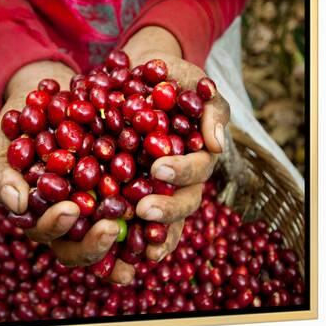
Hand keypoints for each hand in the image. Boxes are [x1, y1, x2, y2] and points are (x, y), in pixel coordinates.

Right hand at [0, 61, 134, 284]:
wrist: (47, 100)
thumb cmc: (17, 128)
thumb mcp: (1, 147)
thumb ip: (0, 176)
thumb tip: (17, 204)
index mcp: (40, 216)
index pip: (47, 233)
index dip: (57, 228)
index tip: (71, 209)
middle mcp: (72, 219)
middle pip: (82, 246)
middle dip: (96, 244)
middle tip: (111, 227)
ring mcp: (98, 205)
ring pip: (114, 233)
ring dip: (132, 240)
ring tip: (148, 235)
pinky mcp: (125, 186)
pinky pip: (140, 203)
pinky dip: (153, 207)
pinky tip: (168, 201)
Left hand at [122, 26, 229, 261]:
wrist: (137, 76)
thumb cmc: (169, 78)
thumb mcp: (192, 83)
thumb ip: (210, 109)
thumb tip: (216, 144)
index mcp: (196, 155)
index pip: (196, 169)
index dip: (182, 171)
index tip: (159, 167)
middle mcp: (179, 178)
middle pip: (182, 202)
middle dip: (167, 209)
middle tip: (144, 210)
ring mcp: (155, 186)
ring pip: (161, 219)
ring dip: (151, 234)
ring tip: (138, 248)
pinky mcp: (128, 190)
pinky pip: (130, 217)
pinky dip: (125, 235)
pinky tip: (109, 242)